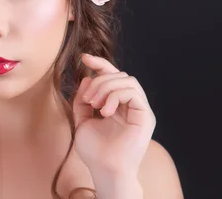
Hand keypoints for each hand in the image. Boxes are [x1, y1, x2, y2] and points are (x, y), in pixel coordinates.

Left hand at [72, 54, 155, 177]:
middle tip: (88, 100)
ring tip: (95, 105)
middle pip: (118, 74)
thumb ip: (83, 99)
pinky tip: (105, 111)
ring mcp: (140, 109)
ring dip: (106, 87)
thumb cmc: (94, 150)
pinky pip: (133, 91)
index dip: (99, 63)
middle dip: (99, 81)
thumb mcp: (81, 119)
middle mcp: (131, 104)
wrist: (104, 169)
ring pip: (127, 79)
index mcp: (117, 104)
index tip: (84, 57)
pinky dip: (115, 96)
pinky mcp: (146, 116)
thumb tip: (87, 77)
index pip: (112, 75)